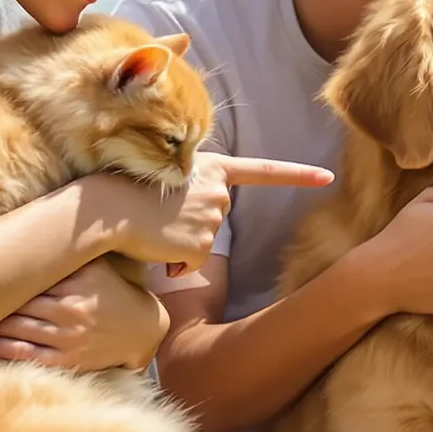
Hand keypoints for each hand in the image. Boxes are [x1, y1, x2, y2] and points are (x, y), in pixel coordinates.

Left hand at [0, 259, 167, 371]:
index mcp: (78, 284)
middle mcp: (72, 311)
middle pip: (20, 304)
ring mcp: (70, 338)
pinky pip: (27, 356)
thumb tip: (33, 231)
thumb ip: (70, 254)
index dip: (2, 276)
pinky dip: (1, 350)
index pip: (31, 279)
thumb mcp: (99, 267)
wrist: (143, 330)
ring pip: (18, 330)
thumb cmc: (113, 293)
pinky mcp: (69, 361)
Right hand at [108, 153, 333, 269]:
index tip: (327, 176)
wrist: (105, 208)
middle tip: (160, 214)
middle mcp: (220, 191)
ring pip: (204, 244)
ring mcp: (213, 217)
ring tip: (154, 227)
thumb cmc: (127, 192)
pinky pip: (193, 264)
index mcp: (214, 168)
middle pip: (217, 218)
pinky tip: (156, 245)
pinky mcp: (202, 244)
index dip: (298, 174)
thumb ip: (194, 190)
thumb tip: (198, 219)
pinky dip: (174, 262)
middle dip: (192, 227)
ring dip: (180, 244)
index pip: (265, 171)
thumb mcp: (168, 178)